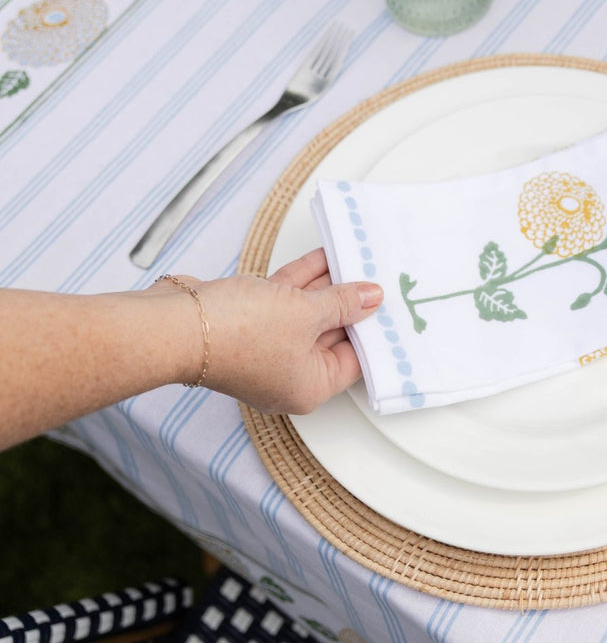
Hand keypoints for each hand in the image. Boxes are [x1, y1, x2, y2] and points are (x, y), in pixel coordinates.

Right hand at [160, 250, 381, 413]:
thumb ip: (343, 302)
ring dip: (330, 284)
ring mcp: (267, 346)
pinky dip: (304, 278)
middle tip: (379, 274)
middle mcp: (288, 372)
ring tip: (357, 257)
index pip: (354, 359)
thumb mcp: (307, 313)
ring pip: (308, 311)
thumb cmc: (238, 333)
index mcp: (308, 387)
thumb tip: (372, 298)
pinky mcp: (248, 321)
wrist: (177, 322)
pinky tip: (325, 255)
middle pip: (332, 333)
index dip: (374, 330)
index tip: (392, 304)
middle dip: (353, 301)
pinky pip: (286, 298)